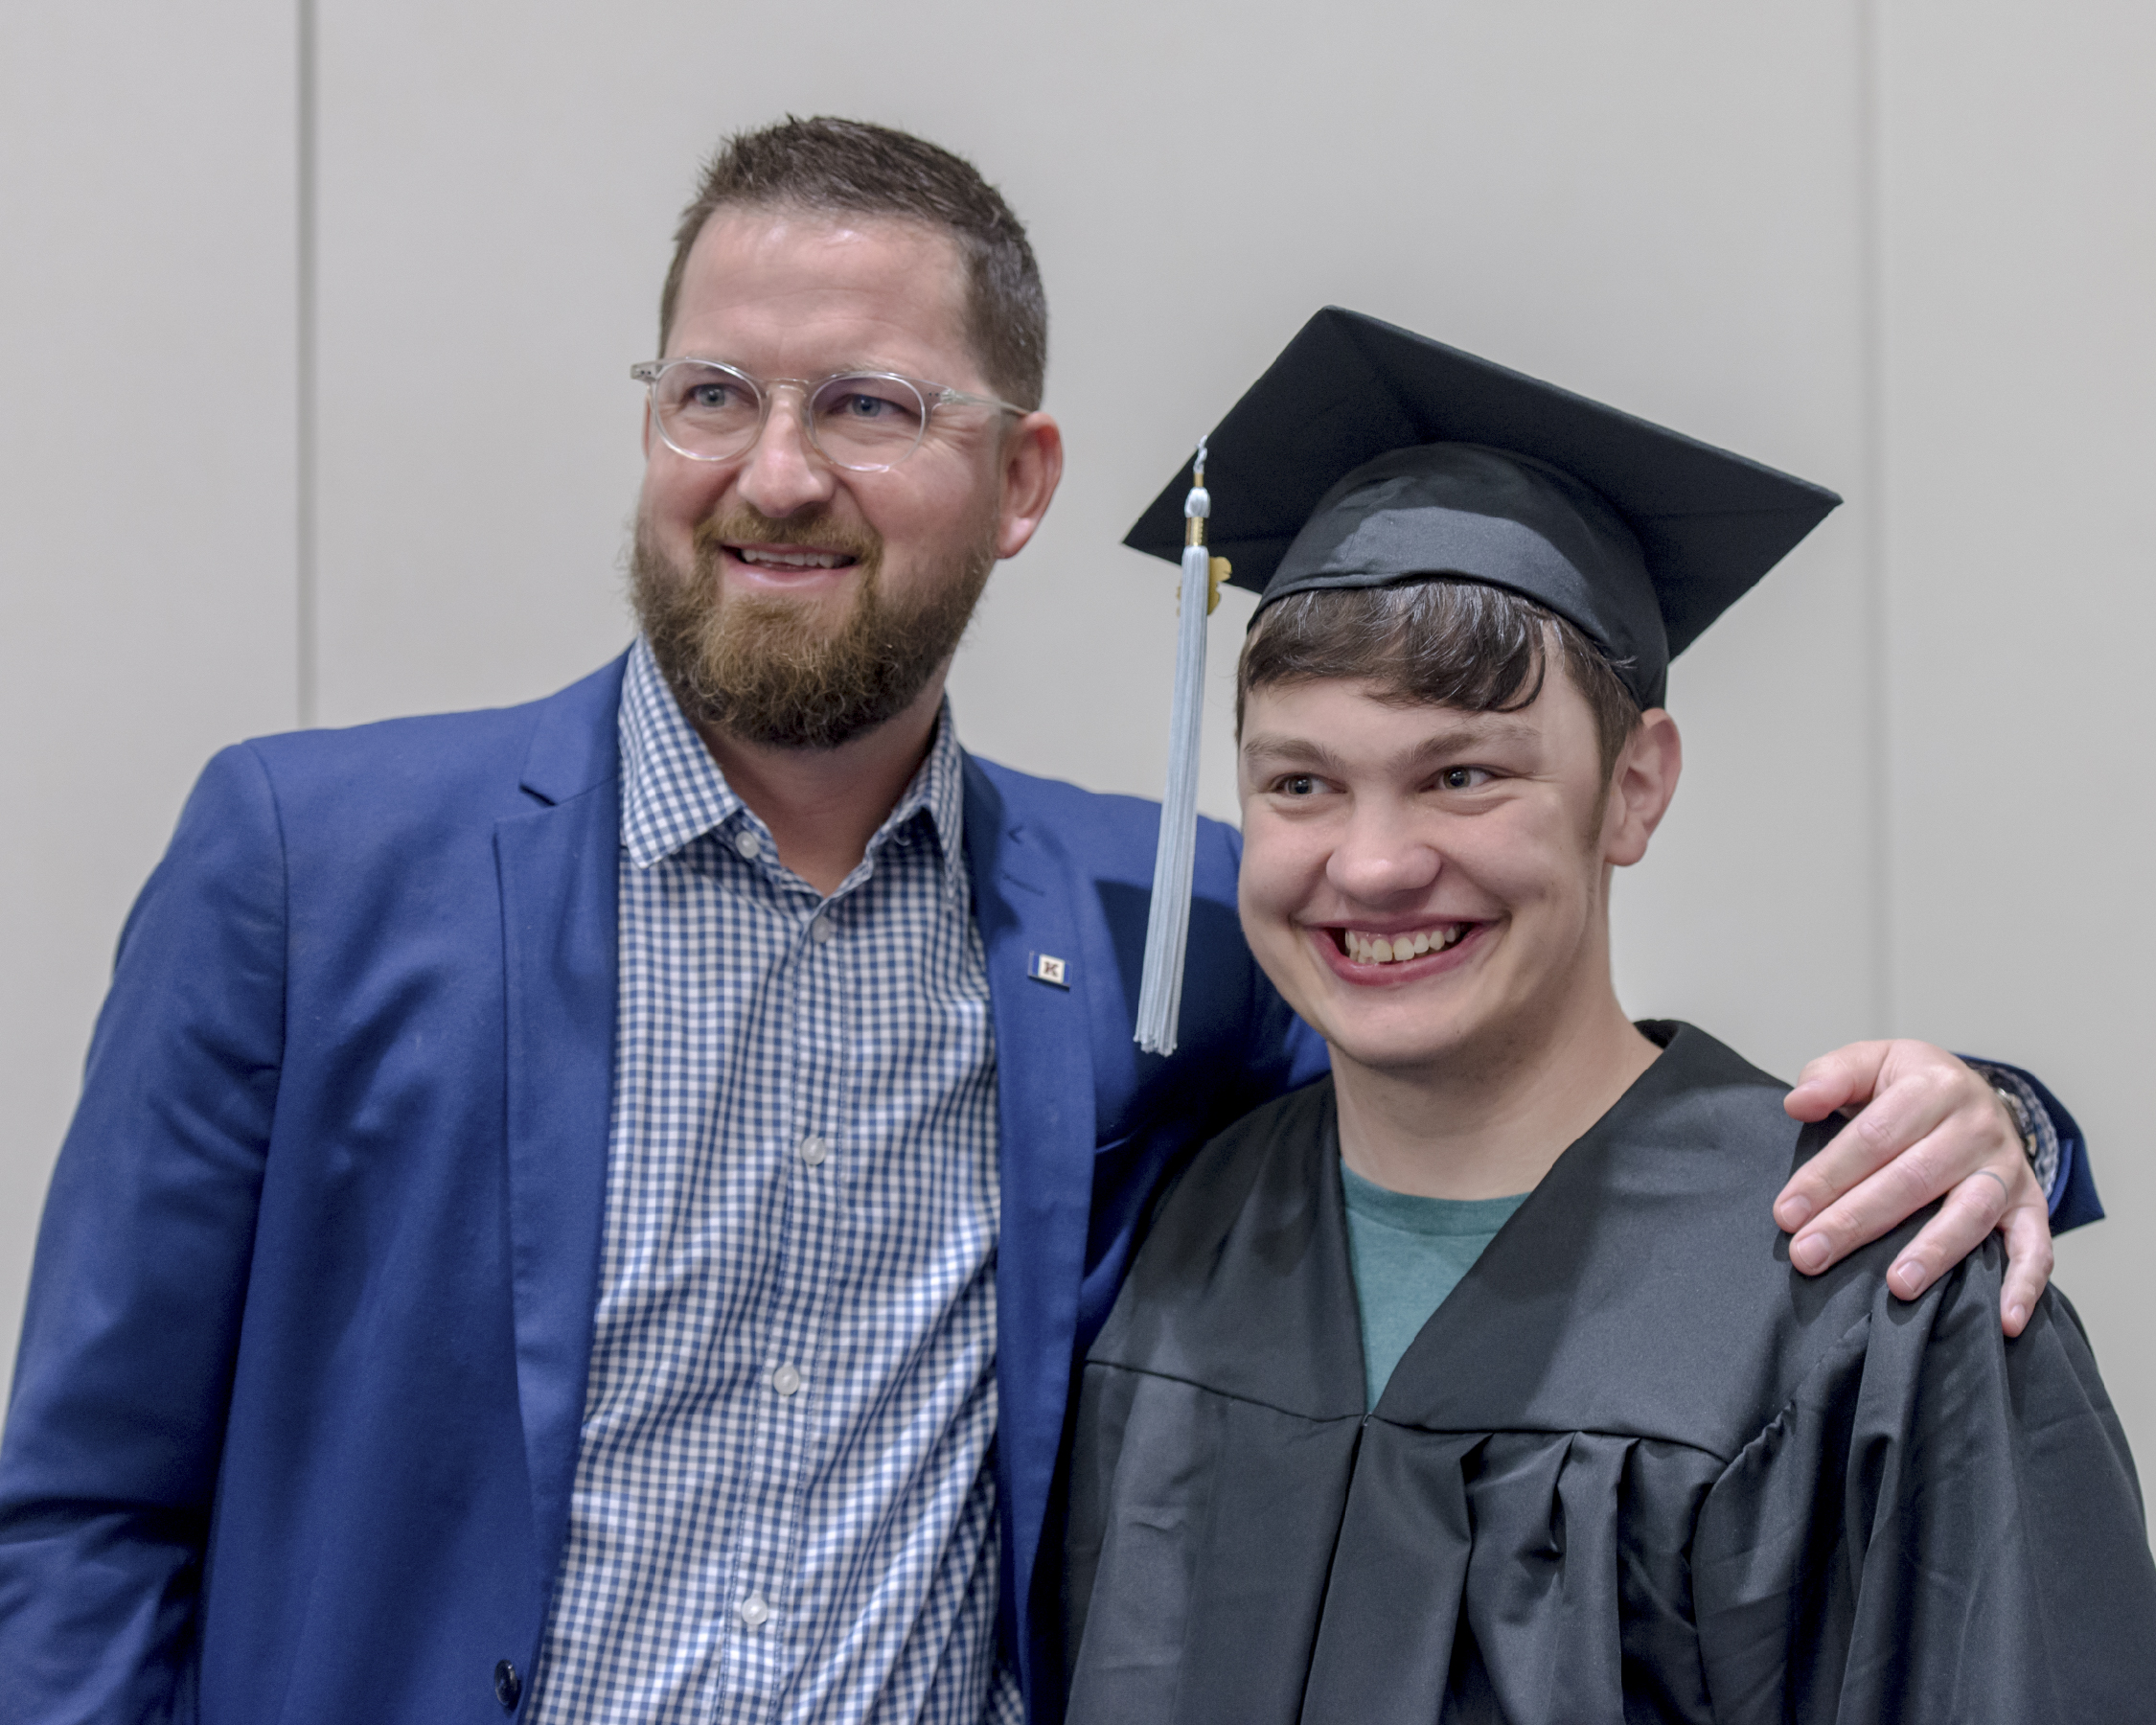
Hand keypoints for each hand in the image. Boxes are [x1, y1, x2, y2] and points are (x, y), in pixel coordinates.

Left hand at [1777, 1040, 2052, 1335]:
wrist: (1971, 1094)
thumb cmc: (1906, 1088)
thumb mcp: (1869, 1063)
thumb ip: (1830, 1077)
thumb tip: (1798, 1103)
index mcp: (1933, 1085)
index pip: (1873, 1136)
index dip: (1827, 1176)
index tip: (1786, 1214)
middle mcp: (1977, 1125)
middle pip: (1912, 1179)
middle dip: (1855, 1221)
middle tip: (1810, 1256)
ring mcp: (2008, 1167)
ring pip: (1970, 1213)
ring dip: (1934, 1253)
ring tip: (1897, 1286)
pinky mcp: (2031, 1204)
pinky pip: (2037, 1246)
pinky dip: (2026, 1283)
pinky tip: (2005, 1320)